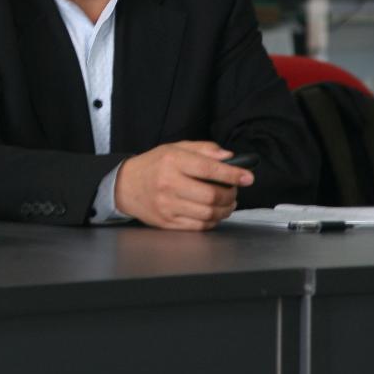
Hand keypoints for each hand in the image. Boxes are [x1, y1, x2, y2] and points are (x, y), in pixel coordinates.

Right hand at [114, 141, 254, 229]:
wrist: (125, 185)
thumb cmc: (155, 164)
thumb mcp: (176, 147)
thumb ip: (204, 149)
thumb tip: (229, 157)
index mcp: (174, 161)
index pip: (209, 169)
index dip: (233, 174)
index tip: (248, 176)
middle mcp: (169, 184)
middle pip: (211, 195)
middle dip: (230, 194)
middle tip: (234, 191)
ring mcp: (167, 206)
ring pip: (207, 214)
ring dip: (225, 210)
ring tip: (228, 202)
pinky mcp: (166, 223)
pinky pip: (197, 226)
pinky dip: (212, 221)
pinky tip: (214, 213)